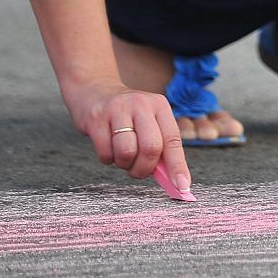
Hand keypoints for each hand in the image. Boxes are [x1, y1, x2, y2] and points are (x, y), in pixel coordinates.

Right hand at [66, 79, 189, 191]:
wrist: (95, 91)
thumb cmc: (127, 115)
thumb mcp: (148, 121)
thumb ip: (160, 145)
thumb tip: (173, 180)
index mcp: (160, 106)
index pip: (173, 140)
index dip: (178, 166)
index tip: (183, 187)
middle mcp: (141, 105)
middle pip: (151, 148)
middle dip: (145, 168)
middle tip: (138, 171)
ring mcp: (118, 110)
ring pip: (127, 152)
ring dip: (124, 164)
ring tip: (122, 156)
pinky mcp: (96, 119)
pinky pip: (106, 152)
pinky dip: (108, 159)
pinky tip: (107, 147)